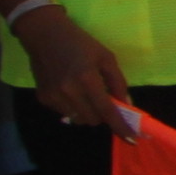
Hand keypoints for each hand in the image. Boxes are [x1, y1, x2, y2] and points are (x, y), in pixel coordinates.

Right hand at [11, 1, 133, 129]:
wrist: (44, 35)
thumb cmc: (80, 43)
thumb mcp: (106, 57)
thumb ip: (118, 82)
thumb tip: (127, 105)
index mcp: (87, 79)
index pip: (107, 111)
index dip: (120, 127)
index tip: (131, 139)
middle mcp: (69, 91)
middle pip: (93, 120)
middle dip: (103, 115)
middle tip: (104, 101)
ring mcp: (54, 96)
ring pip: (78, 119)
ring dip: (87, 112)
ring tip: (85, 94)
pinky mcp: (43, 98)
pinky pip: (65, 113)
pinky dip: (73, 107)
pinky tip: (70, 91)